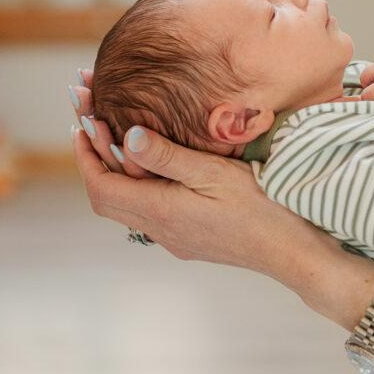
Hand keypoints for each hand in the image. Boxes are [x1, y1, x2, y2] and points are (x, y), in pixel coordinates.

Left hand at [70, 70, 327, 273]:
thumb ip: (168, 156)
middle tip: (92, 121)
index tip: (81, 122)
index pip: (101, 186)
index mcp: (161, 212)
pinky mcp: (190, 238)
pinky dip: (137, 183)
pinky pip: (148, 210)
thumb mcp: (215, 174)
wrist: (292, 251)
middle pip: (108, 197)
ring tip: (115, 137)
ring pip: (127, 205)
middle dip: (94, 158)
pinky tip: (152, 166)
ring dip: (115, 172)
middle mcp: (160, 230)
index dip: (85, 155)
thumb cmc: (262, 208)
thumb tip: (127, 136)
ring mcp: (175, 238)